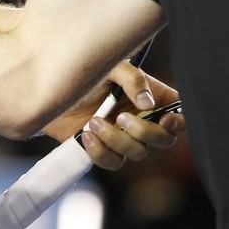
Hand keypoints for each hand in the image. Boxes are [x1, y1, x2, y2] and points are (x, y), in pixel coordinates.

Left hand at [41, 61, 181, 169]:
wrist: (49, 89)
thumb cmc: (84, 70)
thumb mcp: (111, 66)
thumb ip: (133, 79)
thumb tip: (148, 103)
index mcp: (150, 96)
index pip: (178, 114)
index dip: (179, 121)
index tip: (165, 119)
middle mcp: (141, 119)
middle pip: (164, 140)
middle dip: (145, 132)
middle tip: (121, 117)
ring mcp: (123, 137)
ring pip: (137, 152)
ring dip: (117, 139)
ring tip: (94, 121)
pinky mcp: (103, 149)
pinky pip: (113, 161)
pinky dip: (101, 151)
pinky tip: (86, 135)